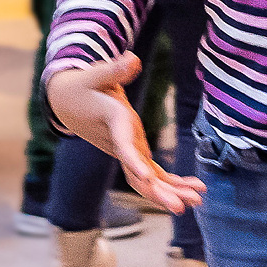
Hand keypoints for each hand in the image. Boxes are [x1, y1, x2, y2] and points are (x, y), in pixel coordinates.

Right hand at [46, 53, 205, 212]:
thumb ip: (114, 70)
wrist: (67, 102)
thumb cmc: (83, 86)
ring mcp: (126, 151)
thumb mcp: (95, 74)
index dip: (135, 162)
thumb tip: (133, 60)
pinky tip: (195, 188)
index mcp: (113, 123)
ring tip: (199, 198)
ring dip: (172, 191)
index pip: (123, 146)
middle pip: (139, 174)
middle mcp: (120, 143)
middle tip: (183, 206)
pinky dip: (172, 183)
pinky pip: (153, 174)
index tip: (147, 178)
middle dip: (160, 192)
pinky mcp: (132, 152)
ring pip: (148, 179)